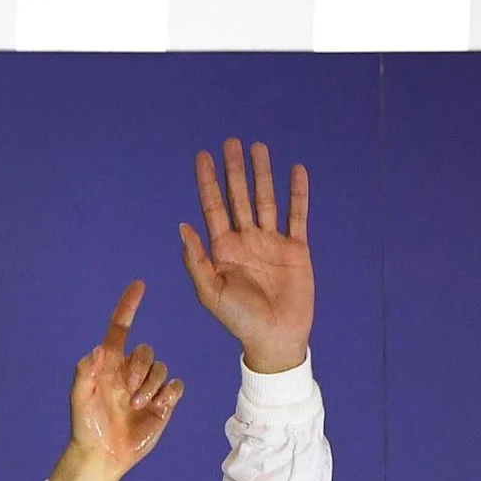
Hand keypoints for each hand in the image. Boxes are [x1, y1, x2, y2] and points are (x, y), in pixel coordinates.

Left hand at [61, 278, 184, 480]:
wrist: (102, 455)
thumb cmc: (86, 427)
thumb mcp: (79, 400)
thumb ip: (84, 374)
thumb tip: (98, 350)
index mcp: (109, 365)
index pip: (120, 329)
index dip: (128, 306)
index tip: (138, 285)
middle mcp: (129, 372)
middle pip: (147, 351)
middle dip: (140, 368)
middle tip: (127, 393)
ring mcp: (147, 387)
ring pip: (162, 368)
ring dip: (151, 387)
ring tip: (135, 407)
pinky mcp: (163, 403)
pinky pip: (177, 386)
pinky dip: (169, 394)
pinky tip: (155, 407)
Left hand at [177, 139, 312, 373]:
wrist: (275, 337)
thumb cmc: (239, 321)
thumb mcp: (210, 293)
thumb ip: (196, 260)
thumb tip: (182, 226)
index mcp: (223, 249)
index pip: (212, 207)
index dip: (207, 182)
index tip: (203, 157)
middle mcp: (246, 240)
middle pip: (239, 196)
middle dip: (234, 170)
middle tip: (231, 142)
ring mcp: (271, 243)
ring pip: (266, 199)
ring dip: (263, 174)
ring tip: (259, 147)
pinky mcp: (296, 249)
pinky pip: (297, 215)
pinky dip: (298, 193)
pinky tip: (296, 171)